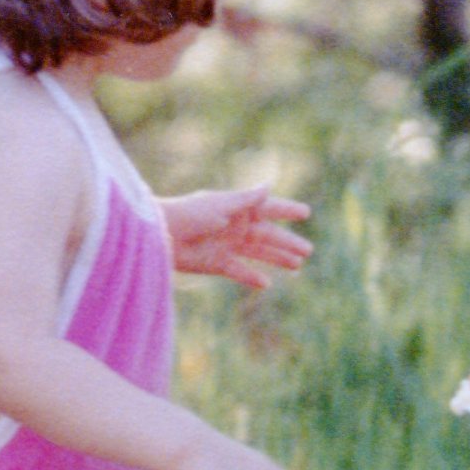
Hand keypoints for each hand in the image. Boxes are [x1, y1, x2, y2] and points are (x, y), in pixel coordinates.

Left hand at [162, 186, 311, 288]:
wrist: (161, 235)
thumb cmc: (190, 214)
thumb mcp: (221, 205)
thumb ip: (246, 199)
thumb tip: (269, 185)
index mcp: (238, 209)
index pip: (269, 208)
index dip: (287, 210)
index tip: (306, 213)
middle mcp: (236, 227)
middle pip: (268, 235)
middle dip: (287, 243)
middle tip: (308, 251)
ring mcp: (227, 246)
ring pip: (258, 254)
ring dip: (277, 259)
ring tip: (297, 267)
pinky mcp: (217, 264)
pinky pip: (240, 271)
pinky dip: (252, 277)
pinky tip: (267, 284)